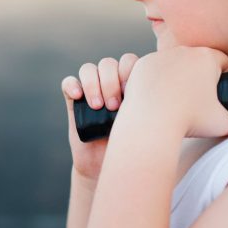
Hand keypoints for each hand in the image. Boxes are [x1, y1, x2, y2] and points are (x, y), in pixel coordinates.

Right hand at [61, 53, 138, 180]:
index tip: (132, 95)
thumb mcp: (144, 125)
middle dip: (111, 82)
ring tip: (98, 106)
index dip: (129, 73)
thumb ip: (148, 107)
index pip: (129, 62)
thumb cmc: (131, 146)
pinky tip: (78, 96)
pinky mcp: (74, 100)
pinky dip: (72, 85)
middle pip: (109, 63)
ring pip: (89, 69)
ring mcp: (91, 90)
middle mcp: (111, 83)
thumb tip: (158, 96)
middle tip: (115, 107)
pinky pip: (69, 82)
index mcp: (131, 83)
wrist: (107, 166)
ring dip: (93, 84)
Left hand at [123, 47, 227, 138]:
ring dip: (175, 74)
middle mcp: (182, 51)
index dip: (222, 74)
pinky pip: (152, 68)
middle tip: (197, 96)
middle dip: (198, 74)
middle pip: (196, 59)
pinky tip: (158, 94)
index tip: (216, 87)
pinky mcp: (141, 65)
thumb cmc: (188, 120)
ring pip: (172, 62)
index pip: (222, 60)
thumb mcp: (223, 124)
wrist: (153, 122)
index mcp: (206, 57)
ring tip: (175, 97)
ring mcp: (159, 56)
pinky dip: (154, 78)